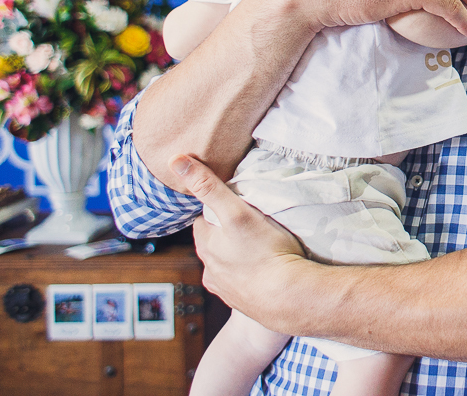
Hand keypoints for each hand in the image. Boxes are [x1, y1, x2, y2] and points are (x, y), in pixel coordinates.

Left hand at [170, 154, 308, 325]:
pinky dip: (250, 276)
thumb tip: (176, 162)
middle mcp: (211, 271)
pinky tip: (265, 270)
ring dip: (237, 256)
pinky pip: (243, 284)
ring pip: (227, 265)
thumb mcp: (236, 212)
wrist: (290, 298)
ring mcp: (227, 290)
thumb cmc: (266, 253)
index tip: (230, 203)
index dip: (214, 209)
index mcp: (206, 247)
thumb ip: (208, 187)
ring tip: (259, 246)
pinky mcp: (246, 303)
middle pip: (214, 243)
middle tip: (248, 221)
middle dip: (226, 233)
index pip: (202, 221)